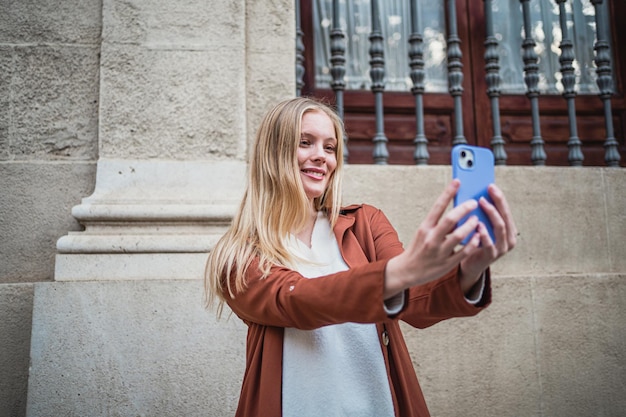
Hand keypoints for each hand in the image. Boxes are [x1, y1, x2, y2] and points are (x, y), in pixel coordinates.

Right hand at [384, 179, 490, 298]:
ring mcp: (439, 251)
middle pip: (450, 219)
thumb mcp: (424, 232)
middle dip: (464, 209)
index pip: (437, 206)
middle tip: (474, 202)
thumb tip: (458, 212)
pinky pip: (464, 251)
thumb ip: (439, 223)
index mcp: (425, 227)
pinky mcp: (447, 263)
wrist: (408, 270)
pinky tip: (478, 237)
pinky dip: (472, 243)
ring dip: (470, 226)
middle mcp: (431, 238)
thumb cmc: (419, 248)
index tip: (458, 181)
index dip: (448, 192)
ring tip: (476, 220)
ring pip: (459, 235)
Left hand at [457, 183, 517, 292]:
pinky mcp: (492, 256)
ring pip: (500, 227)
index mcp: (508, 229)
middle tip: (487, 190)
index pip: (506, 210)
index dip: (499, 197)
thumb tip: (475, 193)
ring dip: (491, 213)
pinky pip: (489, 243)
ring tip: (482, 203)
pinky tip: (478, 225)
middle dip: (497, 201)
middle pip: (505, 216)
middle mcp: (509, 238)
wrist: (470, 264)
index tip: (491, 185)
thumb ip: (481, 214)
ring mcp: (502, 247)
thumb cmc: (475, 242)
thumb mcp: (480, 226)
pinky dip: (484, 233)